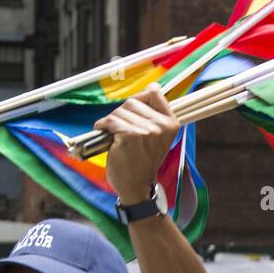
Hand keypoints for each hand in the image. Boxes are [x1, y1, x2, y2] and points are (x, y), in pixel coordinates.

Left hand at [92, 87, 178, 204]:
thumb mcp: (157, 137)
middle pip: (133, 102)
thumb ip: (155, 114)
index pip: (154, 93)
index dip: (140, 97)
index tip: (132, 109)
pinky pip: (111, 121)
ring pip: (119, 111)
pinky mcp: (129, 136)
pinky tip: (103, 133)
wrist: (136, 186)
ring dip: (110, 121)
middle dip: (121, 113)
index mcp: (171, 123)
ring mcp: (146, 131)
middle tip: (118, 127)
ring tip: (112, 133)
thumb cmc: (142, 161)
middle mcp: (161, 126)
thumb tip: (152, 86)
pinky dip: (102, 125)